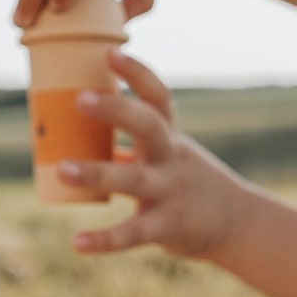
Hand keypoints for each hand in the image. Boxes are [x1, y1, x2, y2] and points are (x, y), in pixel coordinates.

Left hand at [59, 49, 253, 260]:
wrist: (235, 223)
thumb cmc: (184, 180)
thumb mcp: (165, 152)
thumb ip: (127, 141)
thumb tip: (74, 128)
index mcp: (169, 136)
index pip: (158, 96)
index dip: (137, 73)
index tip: (110, 53)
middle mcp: (170, 158)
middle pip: (148, 127)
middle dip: (117, 109)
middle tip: (81, 98)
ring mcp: (169, 192)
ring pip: (132, 180)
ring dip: (96, 172)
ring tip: (62, 168)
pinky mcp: (166, 226)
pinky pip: (132, 233)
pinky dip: (104, 240)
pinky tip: (77, 243)